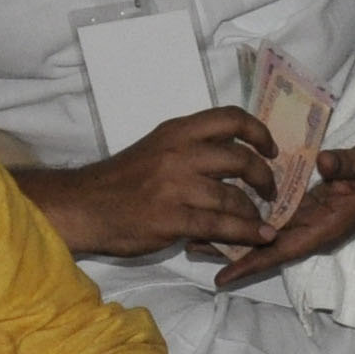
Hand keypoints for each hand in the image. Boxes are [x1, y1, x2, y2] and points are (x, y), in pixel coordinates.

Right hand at [38, 106, 279, 256]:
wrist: (83, 207)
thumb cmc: (121, 181)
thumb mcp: (156, 149)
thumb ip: (191, 149)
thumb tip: (234, 156)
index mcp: (176, 132)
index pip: (230, 117)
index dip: (259, 132)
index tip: (271, 149)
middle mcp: (179, 153)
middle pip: (241, 157)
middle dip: (264, 176)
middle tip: (270, 190)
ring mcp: (176, 187)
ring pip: (233, 196)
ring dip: (254, 211)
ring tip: (260, 220)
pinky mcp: (172, 219)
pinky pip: (221, 226)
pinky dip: (248, 232)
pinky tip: (262, 236)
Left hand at [198, 139, 354, 288]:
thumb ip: (346, 166)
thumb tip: (324, 163)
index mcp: (324, 226)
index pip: (282, 249)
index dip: (252, 262)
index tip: (223, 275)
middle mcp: (311, 226)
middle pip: (264, 245)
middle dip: (230, 249)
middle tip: (191, 247)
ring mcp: (307, 217)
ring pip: (264, 232)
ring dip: (232, 234)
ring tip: (195, 235)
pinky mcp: (305, 204)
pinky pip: (272, 216)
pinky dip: (246, 216)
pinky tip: (222, 211)